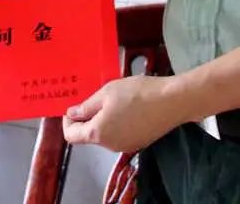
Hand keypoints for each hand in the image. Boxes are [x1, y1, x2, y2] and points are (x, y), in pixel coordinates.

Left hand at [62, 75, 178, 152]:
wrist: (171, 101)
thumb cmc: (136, 93)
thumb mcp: (107, 92)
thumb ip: (87, 106)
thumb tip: (72, 114)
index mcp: (98, 133)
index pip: (71, 136)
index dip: (68, 121)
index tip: (73, 105)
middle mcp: (109, 146)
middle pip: (89, 135)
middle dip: (87, 117)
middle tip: (96, 95)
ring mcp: (125, 146)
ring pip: (105, 134)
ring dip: (103, 119)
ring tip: (114, 98)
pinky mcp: (138, 143)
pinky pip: (119, 134)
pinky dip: (117, 123)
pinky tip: (128, 106)